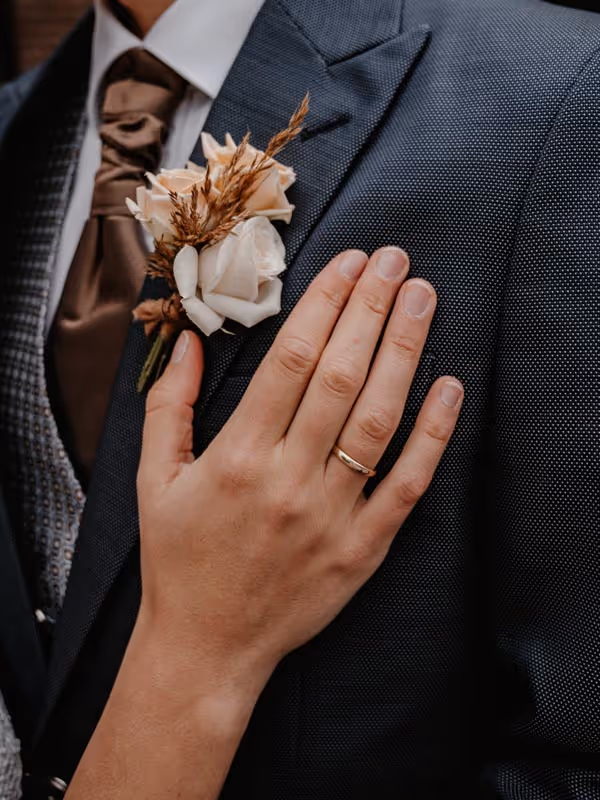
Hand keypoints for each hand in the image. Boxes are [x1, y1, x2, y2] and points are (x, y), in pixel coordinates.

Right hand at [136, 247, 462, 696]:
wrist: (207, 646)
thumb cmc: (179, 559)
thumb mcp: (156, 479)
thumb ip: (169, 405)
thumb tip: (190, 341)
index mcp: (237, 457)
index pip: (290, 360)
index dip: (324, 303)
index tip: (349, 263)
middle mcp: (287, 480)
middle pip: (339, 376)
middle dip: (371, 309)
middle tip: (396, 260)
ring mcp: (330, 516)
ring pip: (377, 420)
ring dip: (404, 353)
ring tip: (423, 299)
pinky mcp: (362, 549)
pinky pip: (406, 485)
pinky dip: (432, 435)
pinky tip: (449, 386)